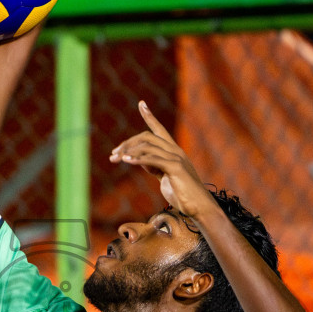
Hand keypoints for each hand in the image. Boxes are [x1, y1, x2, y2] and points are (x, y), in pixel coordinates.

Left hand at [108, 103, 214, 221]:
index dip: (150, 116)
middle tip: (113, 155)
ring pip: (148, 146)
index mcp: (173, 151)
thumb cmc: (182, 194)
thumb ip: (154, 166)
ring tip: (116, 159)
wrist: (199, 207)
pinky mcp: (176, 167)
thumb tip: (141, 159)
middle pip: (147, 137)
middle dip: (127, 143)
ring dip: (128, 152)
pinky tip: (127, 161)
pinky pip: (153, 159)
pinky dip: (138, 159)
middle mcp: (175, 151)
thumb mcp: (164, 177)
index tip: (141, 103)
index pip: (159, 129)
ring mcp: (177, 158)